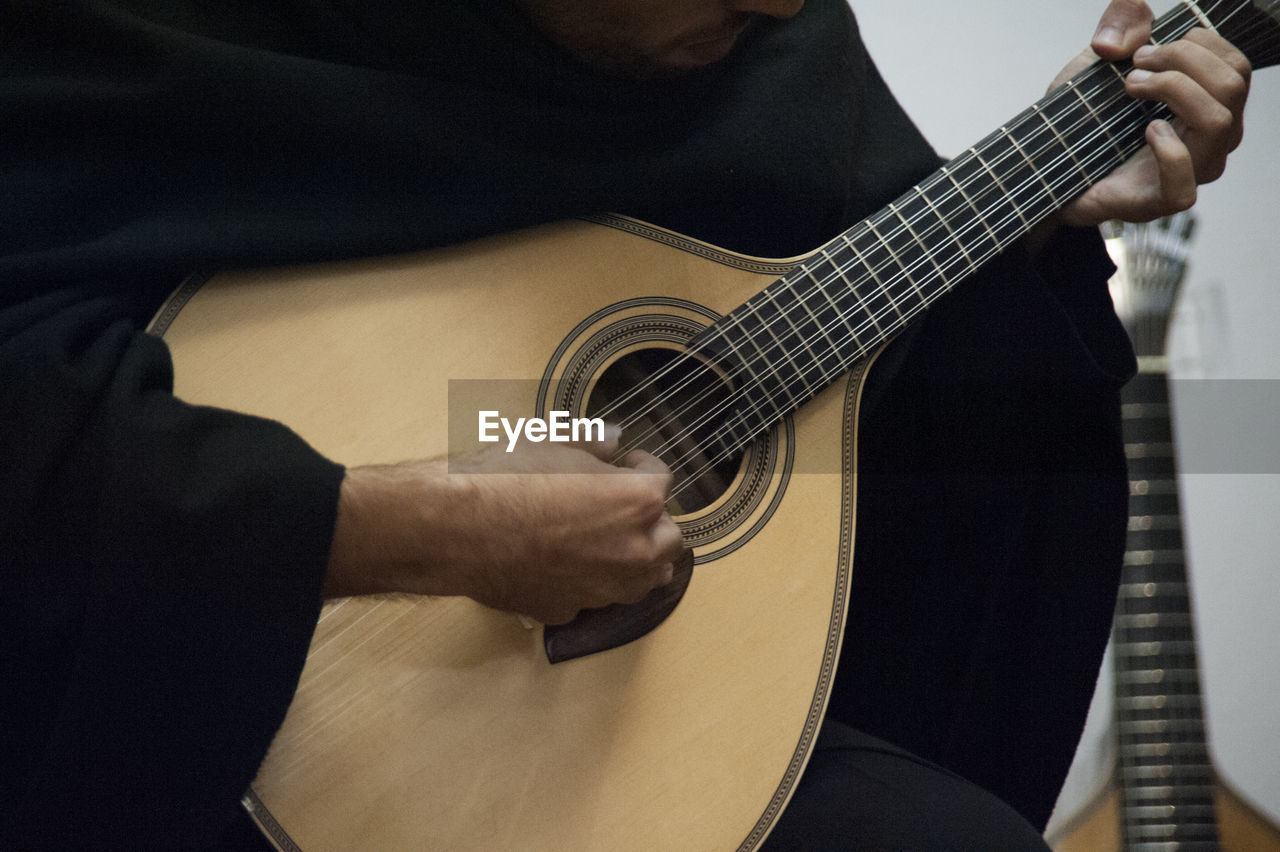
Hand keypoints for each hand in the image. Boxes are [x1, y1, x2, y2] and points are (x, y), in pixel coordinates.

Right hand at [323, 431, 683, 624]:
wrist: (453, 528)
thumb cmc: (500, 481)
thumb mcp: (552, 441)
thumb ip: (592, 441)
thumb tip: (611, 440)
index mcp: (637, 501)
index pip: (664, 481)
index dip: (642, 467)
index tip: (628, 463)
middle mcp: (631, 551)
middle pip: (669, 540)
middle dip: (653, 519)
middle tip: (627, 504)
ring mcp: (602, 588)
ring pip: (643, 580)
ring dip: (635, 558)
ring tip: (611, 539)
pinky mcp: (570, 609)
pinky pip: (596, 596)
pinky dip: (591, 581)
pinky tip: (568, 563)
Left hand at [1052, 0, 1250, 226]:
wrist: (1045, 166)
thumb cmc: (1083, 118)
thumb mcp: (1097, 58)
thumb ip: (1121, 23)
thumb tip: (1128, 38)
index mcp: (1206, 104)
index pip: (1237, 67)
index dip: (1198, 43)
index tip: (1145, 49)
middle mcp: (1209, 139)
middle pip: (1233, 86)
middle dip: (1181, 60)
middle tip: (1134, 66)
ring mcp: (1189, 173)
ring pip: (1218, 123)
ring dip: (1173, 90)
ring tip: (1130, 89)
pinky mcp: (1158, 202)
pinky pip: (1185, 185)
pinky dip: (1168, 151)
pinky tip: (1146, 131)